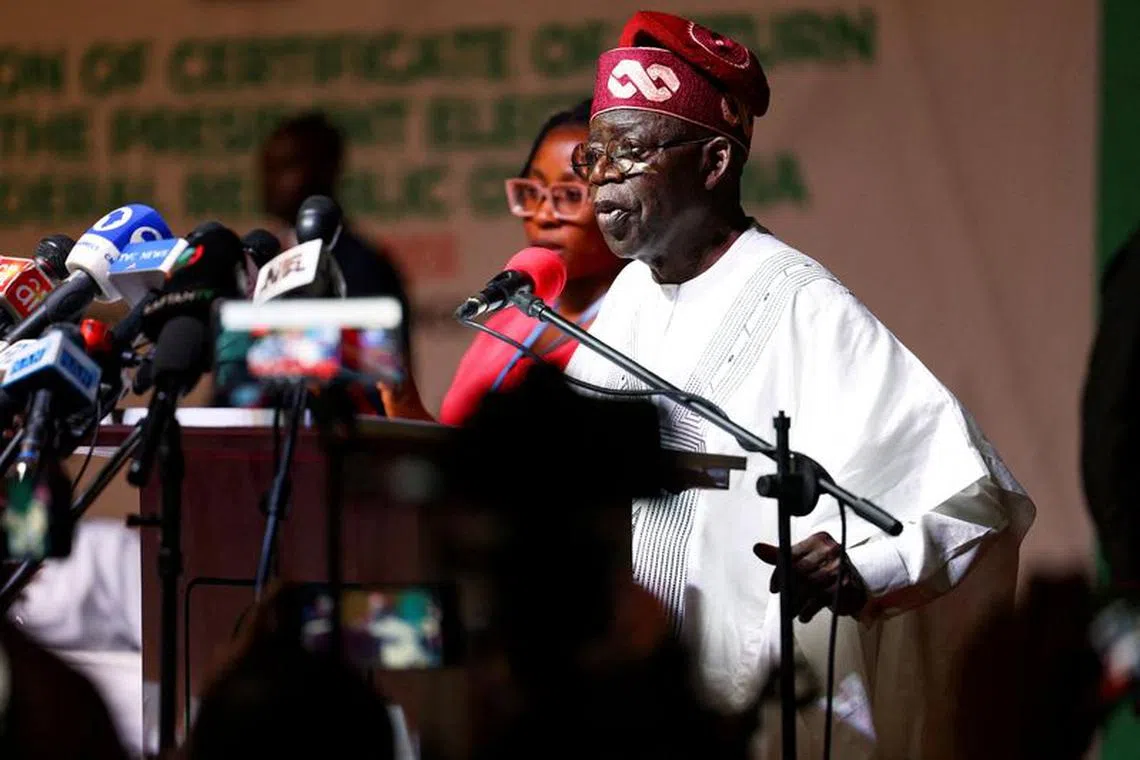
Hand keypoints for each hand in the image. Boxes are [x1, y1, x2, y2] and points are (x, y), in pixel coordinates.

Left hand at [753, 532, 867, 621]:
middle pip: (800, 570)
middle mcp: (831, 550)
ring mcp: (839, 567)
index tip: (774, 587)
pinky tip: (803, 615)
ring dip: (796, 602)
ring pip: (808, 586)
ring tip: (790, 610)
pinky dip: (808, 609)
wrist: (857, 584)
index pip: (792, 554)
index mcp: (818, 540)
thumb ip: (781, 555)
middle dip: (787, 589)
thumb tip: (758, 549)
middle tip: (782, 599)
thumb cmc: (827, 569)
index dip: (779, 572)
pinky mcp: (844, 586)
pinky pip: (820, 599)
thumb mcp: (804, 558)